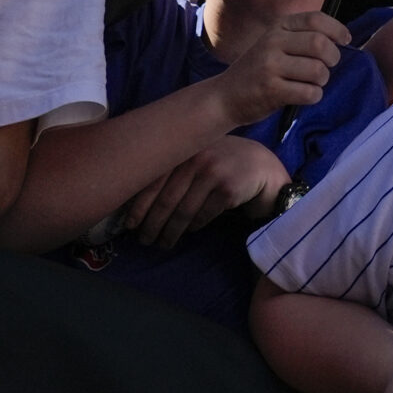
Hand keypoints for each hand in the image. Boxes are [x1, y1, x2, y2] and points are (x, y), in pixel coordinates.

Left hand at [122, 136, 290, 247]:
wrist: (262, 166)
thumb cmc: (222, 162)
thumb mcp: (197, 157)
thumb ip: (173, 170)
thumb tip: (138, 203)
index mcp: (182, 150)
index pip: (153, 181)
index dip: (139, 206)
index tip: (130, 225)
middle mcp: (195, 158)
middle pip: (166, 200)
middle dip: (152, 224)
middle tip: (144, 241)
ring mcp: (212, 173)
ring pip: (183, 211)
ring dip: (170, 232)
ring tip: (163, 243)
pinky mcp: (227, 190)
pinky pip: (202, 216)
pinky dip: (193, 227)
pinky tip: (188, 232)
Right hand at [212, 11, 343, 124]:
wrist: (224, 97)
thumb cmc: (257, 72)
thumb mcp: (273, 45)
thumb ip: (300, 38)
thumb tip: (341, 38)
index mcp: (277, 28)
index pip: (315, 19)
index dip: (337, 29)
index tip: (345, 40)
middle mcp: (273, 42)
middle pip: (320, 44)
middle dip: (332, 58)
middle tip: (326, 68)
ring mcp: (270, 66)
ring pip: (318, 70)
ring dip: (322, 80)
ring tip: (311, 83)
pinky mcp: (270, 90)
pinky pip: (309, 92)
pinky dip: (313, 96)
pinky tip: (303, 96)